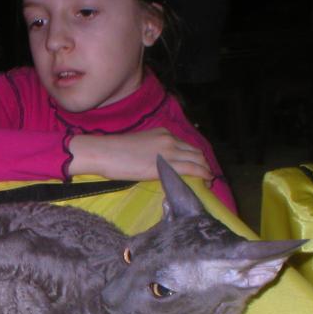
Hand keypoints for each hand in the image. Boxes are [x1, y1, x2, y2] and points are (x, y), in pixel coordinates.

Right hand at [68, 128, 212, 180]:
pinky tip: (206, 180)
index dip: (195, 156)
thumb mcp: (137, 147)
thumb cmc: (112, 152)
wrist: (103, 152)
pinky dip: (202, 174)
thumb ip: (151, 152)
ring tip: (208, 180)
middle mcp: (169, 139)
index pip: (185, 145)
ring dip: (205, 170)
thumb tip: (156, 166)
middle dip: (204, 163)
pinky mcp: (167, 164)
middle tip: (206, 175)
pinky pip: (191, 168)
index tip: (198, 165)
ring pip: (197, 159)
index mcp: (162, 133)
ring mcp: (169, 150)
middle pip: (195, 151)